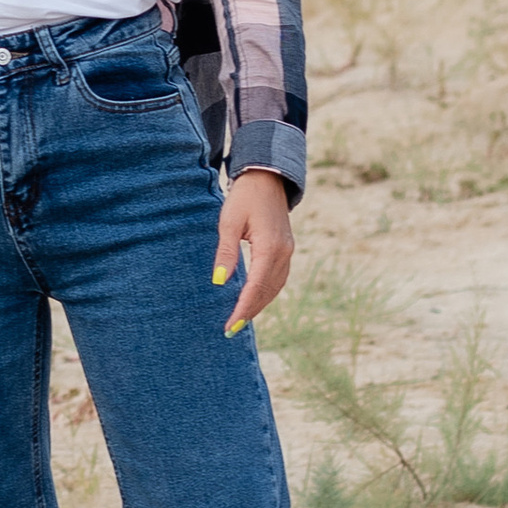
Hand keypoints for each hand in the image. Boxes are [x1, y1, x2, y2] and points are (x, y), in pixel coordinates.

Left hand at [215, 171, 294, 334]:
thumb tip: (219, 281)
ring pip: (275, 287)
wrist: (266, 178)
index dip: (243, 307)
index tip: (231, 324)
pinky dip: (266, 292)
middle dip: (250, 311)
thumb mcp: (229, 221)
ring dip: (259, 304)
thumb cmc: (244, 197)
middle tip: (232, 328)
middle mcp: (284, 253)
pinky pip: (278, 278)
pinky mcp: (286, 249)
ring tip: (241, 318)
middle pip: (268, 291)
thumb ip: (226, 252)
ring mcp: (288, 251)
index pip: (256, 286)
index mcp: (270, 247)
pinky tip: (253, 299)